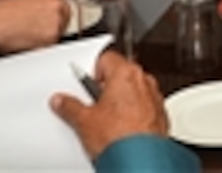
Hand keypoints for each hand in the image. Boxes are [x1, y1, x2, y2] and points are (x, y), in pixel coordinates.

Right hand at [0, 0, 69, 53]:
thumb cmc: (0, 15)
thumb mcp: (27, 2)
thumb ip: (43, 8)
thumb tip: (51, 19)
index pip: (64, 10)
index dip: (54, 20)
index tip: (45, 25)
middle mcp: (57, 5)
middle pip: (64, 23)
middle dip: (52, 30)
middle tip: (33, 33)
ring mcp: (56, 21)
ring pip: (58, 35)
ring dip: (45, 39)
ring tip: (25, 36)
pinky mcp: (51, 37)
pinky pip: (51, 47)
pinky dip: (40, 48)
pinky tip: (25, 41)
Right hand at [50, 51, 169, 159]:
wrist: (140, 162)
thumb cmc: (120, 138)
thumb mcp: (84, 121)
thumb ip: (69, 106)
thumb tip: (62, 101)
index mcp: (126, 73)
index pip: (106, 58)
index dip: (91, 70)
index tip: (83, 84)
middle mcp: (144, 81)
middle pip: (119, 75)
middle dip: (105, 88)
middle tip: (91, 104)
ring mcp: (154, 98)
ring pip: (132, 92)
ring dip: (120, 101)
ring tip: (104, 120)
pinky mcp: (159, 115)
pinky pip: (143, 107)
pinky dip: (132, 114)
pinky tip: (119, 129)